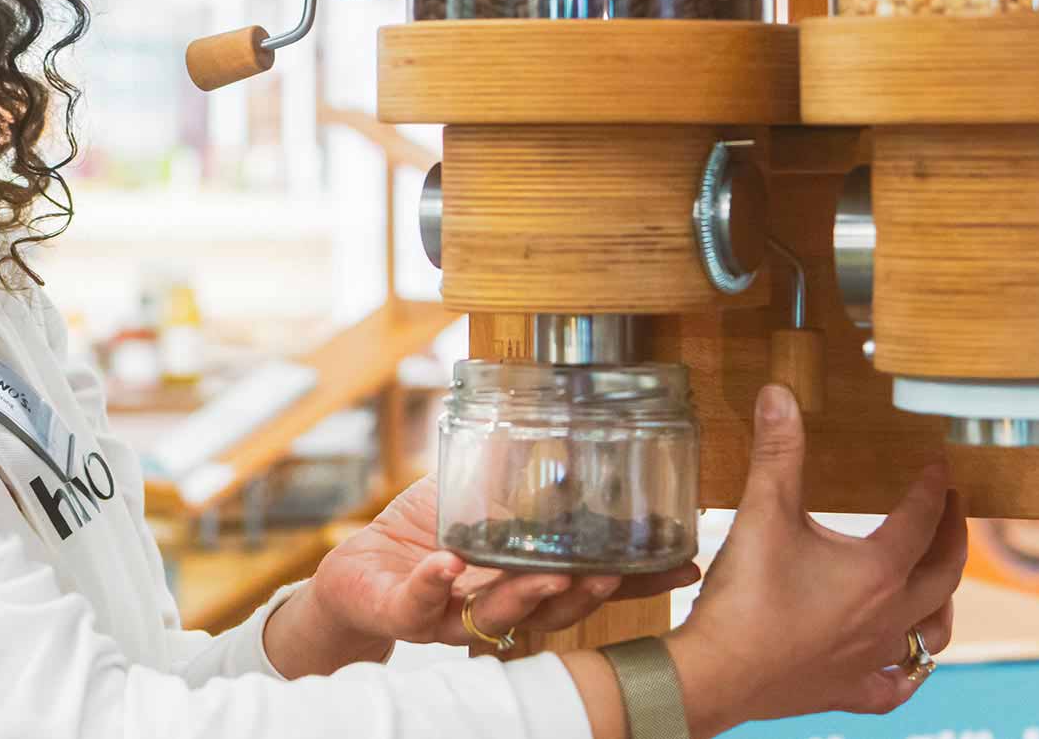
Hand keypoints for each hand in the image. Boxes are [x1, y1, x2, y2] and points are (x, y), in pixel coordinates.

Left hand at [272, 475, 701, 674]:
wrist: (356, 569)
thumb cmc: (423, 533)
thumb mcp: (475, 495)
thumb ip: (516, 474)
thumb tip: (568, 421)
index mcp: (526, 579)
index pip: (589, 582)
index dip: (635, 579)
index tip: (682, 565)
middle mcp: (499, 606)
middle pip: (555, 610)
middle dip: (584, 593)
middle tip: (609, 574)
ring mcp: (453, 615)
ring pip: (497, 616)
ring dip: (523, 594)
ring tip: (545, 573)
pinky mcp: (405, 611)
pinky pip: (421, 604)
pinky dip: (434, 584)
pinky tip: (447, 565)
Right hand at [666, 385, 966, 732]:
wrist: (716, 674)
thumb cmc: (744, 599)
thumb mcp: (762, 512)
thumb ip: (777, 452)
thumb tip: (779, 395)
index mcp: (876, 571)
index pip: (920, 520)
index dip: (932, 487)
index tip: (939, 468)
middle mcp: (886, 617)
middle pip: (943, 574)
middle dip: (953, 536)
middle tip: (953, 509)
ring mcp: (870, 658)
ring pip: (932, 635)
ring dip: (943, 602)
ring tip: (941, 581)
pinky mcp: (846, 690)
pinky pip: (893, 688)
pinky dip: (907, 673)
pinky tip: (906, 664)